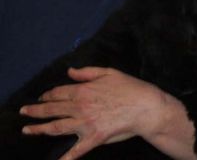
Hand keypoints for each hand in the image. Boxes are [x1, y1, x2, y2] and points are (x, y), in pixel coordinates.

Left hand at [20, 67, 196, 159]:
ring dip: (40, 129)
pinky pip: (77, 150)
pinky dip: (66, 158)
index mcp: (83, 90)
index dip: (47, 95)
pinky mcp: (94, 138)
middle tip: (24, 112)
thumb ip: (88, 72)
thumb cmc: (131, 88)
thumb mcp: (110, 72)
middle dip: (35, 111)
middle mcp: (80, 107)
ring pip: (57, 127)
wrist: (146, 107)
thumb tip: (70, 71)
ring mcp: (85, 124)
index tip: (42, 97)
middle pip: (52, 109)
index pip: (59, 93)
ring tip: (28, 131)